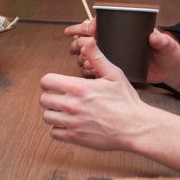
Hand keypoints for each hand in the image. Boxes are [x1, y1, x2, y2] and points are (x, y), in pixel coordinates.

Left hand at [39, 66, 154, 152]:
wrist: (135, 128)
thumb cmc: (126, 101)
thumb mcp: (114, 75)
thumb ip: (97, 58)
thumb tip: (88, 41)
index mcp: (79, 88)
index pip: (46, 81)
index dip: (50, 81)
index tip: (56, 84)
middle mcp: (72, 105)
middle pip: (43, 99)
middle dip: (51, 97)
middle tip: (61, 98)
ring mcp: (72, 122)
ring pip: (47, 117)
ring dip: (53, 113)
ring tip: (64, 111)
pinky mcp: (75, 138)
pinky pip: (54, 133)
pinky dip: (59, 129)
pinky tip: (69, 124)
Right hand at [64, 19, 179, 83]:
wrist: (171, 69)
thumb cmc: (169, 52)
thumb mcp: (167, 44)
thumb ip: (162, 40)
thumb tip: (154, 36)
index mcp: (127, 30)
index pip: (105, 22)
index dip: (92, 23)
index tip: (89, 28)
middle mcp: (117, 40)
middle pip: (92, 35)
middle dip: (79, 34)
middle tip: (72, 37)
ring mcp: (115, 54)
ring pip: (91, 51)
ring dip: (82, 51)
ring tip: (79, 55)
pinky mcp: (116, 68)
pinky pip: (98, 67)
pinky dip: (90, 67)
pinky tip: (86, 68)